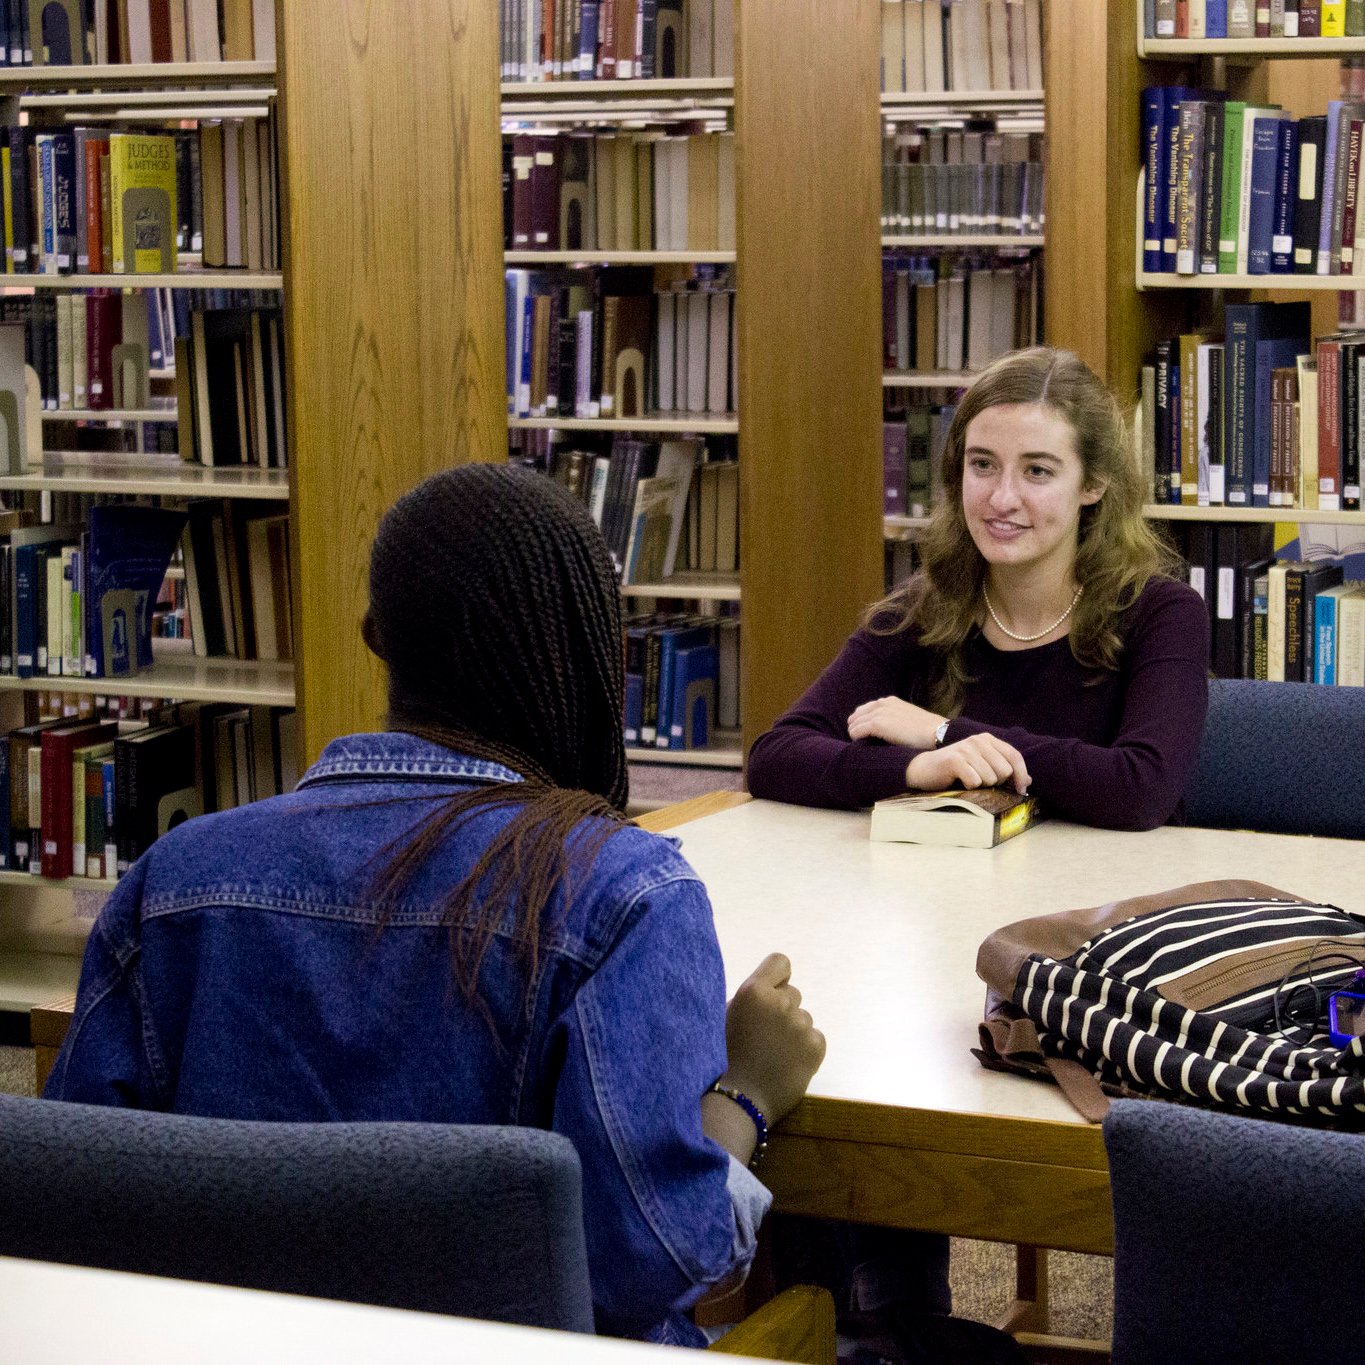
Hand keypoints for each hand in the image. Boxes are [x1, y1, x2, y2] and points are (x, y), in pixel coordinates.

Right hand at [721, 953, 825, 1125]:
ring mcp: (801, 1025)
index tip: (772, 992)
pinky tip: (787, 1064)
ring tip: (774, 1055)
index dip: (777, 977)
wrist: (737, 1102)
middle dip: (782, 1009)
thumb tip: (768, 991)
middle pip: (793, 993)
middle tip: (766, 1035)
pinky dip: (805, 1049)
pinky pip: (815, 1038)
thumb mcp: (726, 1018)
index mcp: (754, 992)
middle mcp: (781, 1003)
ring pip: (803, 1019)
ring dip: (793, 1032)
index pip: (780, 962)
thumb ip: (750, 999)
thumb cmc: (723, 1059)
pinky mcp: (816, 1047)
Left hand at [847, 696, 946, 749]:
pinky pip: (856, 731)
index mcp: (890, 701)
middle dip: (855, 728)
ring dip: (854, 735)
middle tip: (860, 742)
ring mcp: (879, 713)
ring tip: (860, 746)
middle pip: (856, 715)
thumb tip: (885, 732)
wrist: (937, 733)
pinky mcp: (878, 724)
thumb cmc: (927, 732)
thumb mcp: (908, 719)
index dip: (862, 723)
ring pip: (854, 724)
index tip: (863, 735)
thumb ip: (894, 720)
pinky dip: (856, 739)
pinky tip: (860, 746)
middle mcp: (882, 703)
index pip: (865, 710)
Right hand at [906, 733, 1030, 794]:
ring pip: (990, 778)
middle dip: (996, 782)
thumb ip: (1003, 769)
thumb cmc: (955, 770)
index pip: (1015, 756)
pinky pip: (975, 782)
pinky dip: (969, 787)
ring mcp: (966, 749)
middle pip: (1005, 771)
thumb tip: (1027, 780)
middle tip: (981, 782)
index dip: (1021, 775)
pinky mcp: (955, 760)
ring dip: (981, 786)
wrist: (924, 769)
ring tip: (968, 780)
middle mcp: (978, 741)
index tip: (1021, 790)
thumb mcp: (981, 766)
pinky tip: (959, 782)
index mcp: (988, 739)